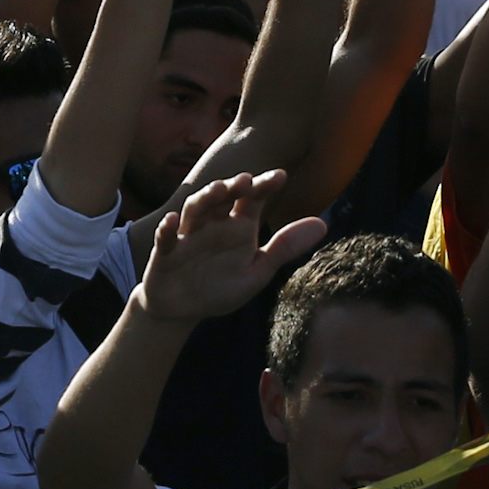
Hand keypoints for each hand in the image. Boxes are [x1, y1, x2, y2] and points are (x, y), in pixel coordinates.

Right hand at [135, 170, 327, 324]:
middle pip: (222, 197)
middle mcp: (214, 224)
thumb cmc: (221, 287)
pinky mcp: (165, 253)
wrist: (183, 311)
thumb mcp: (258, 271)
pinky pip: (165, 238)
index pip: (253, 198)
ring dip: (205, 198)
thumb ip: (285, 247)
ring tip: (218, 190)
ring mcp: (188, 236)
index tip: (281, 176)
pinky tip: (173, 222)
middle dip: (232, 186)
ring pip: (195, 210)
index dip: (264, 185)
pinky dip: (167, 229)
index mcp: (238, 225)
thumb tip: (323, 224)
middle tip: (246, 180)